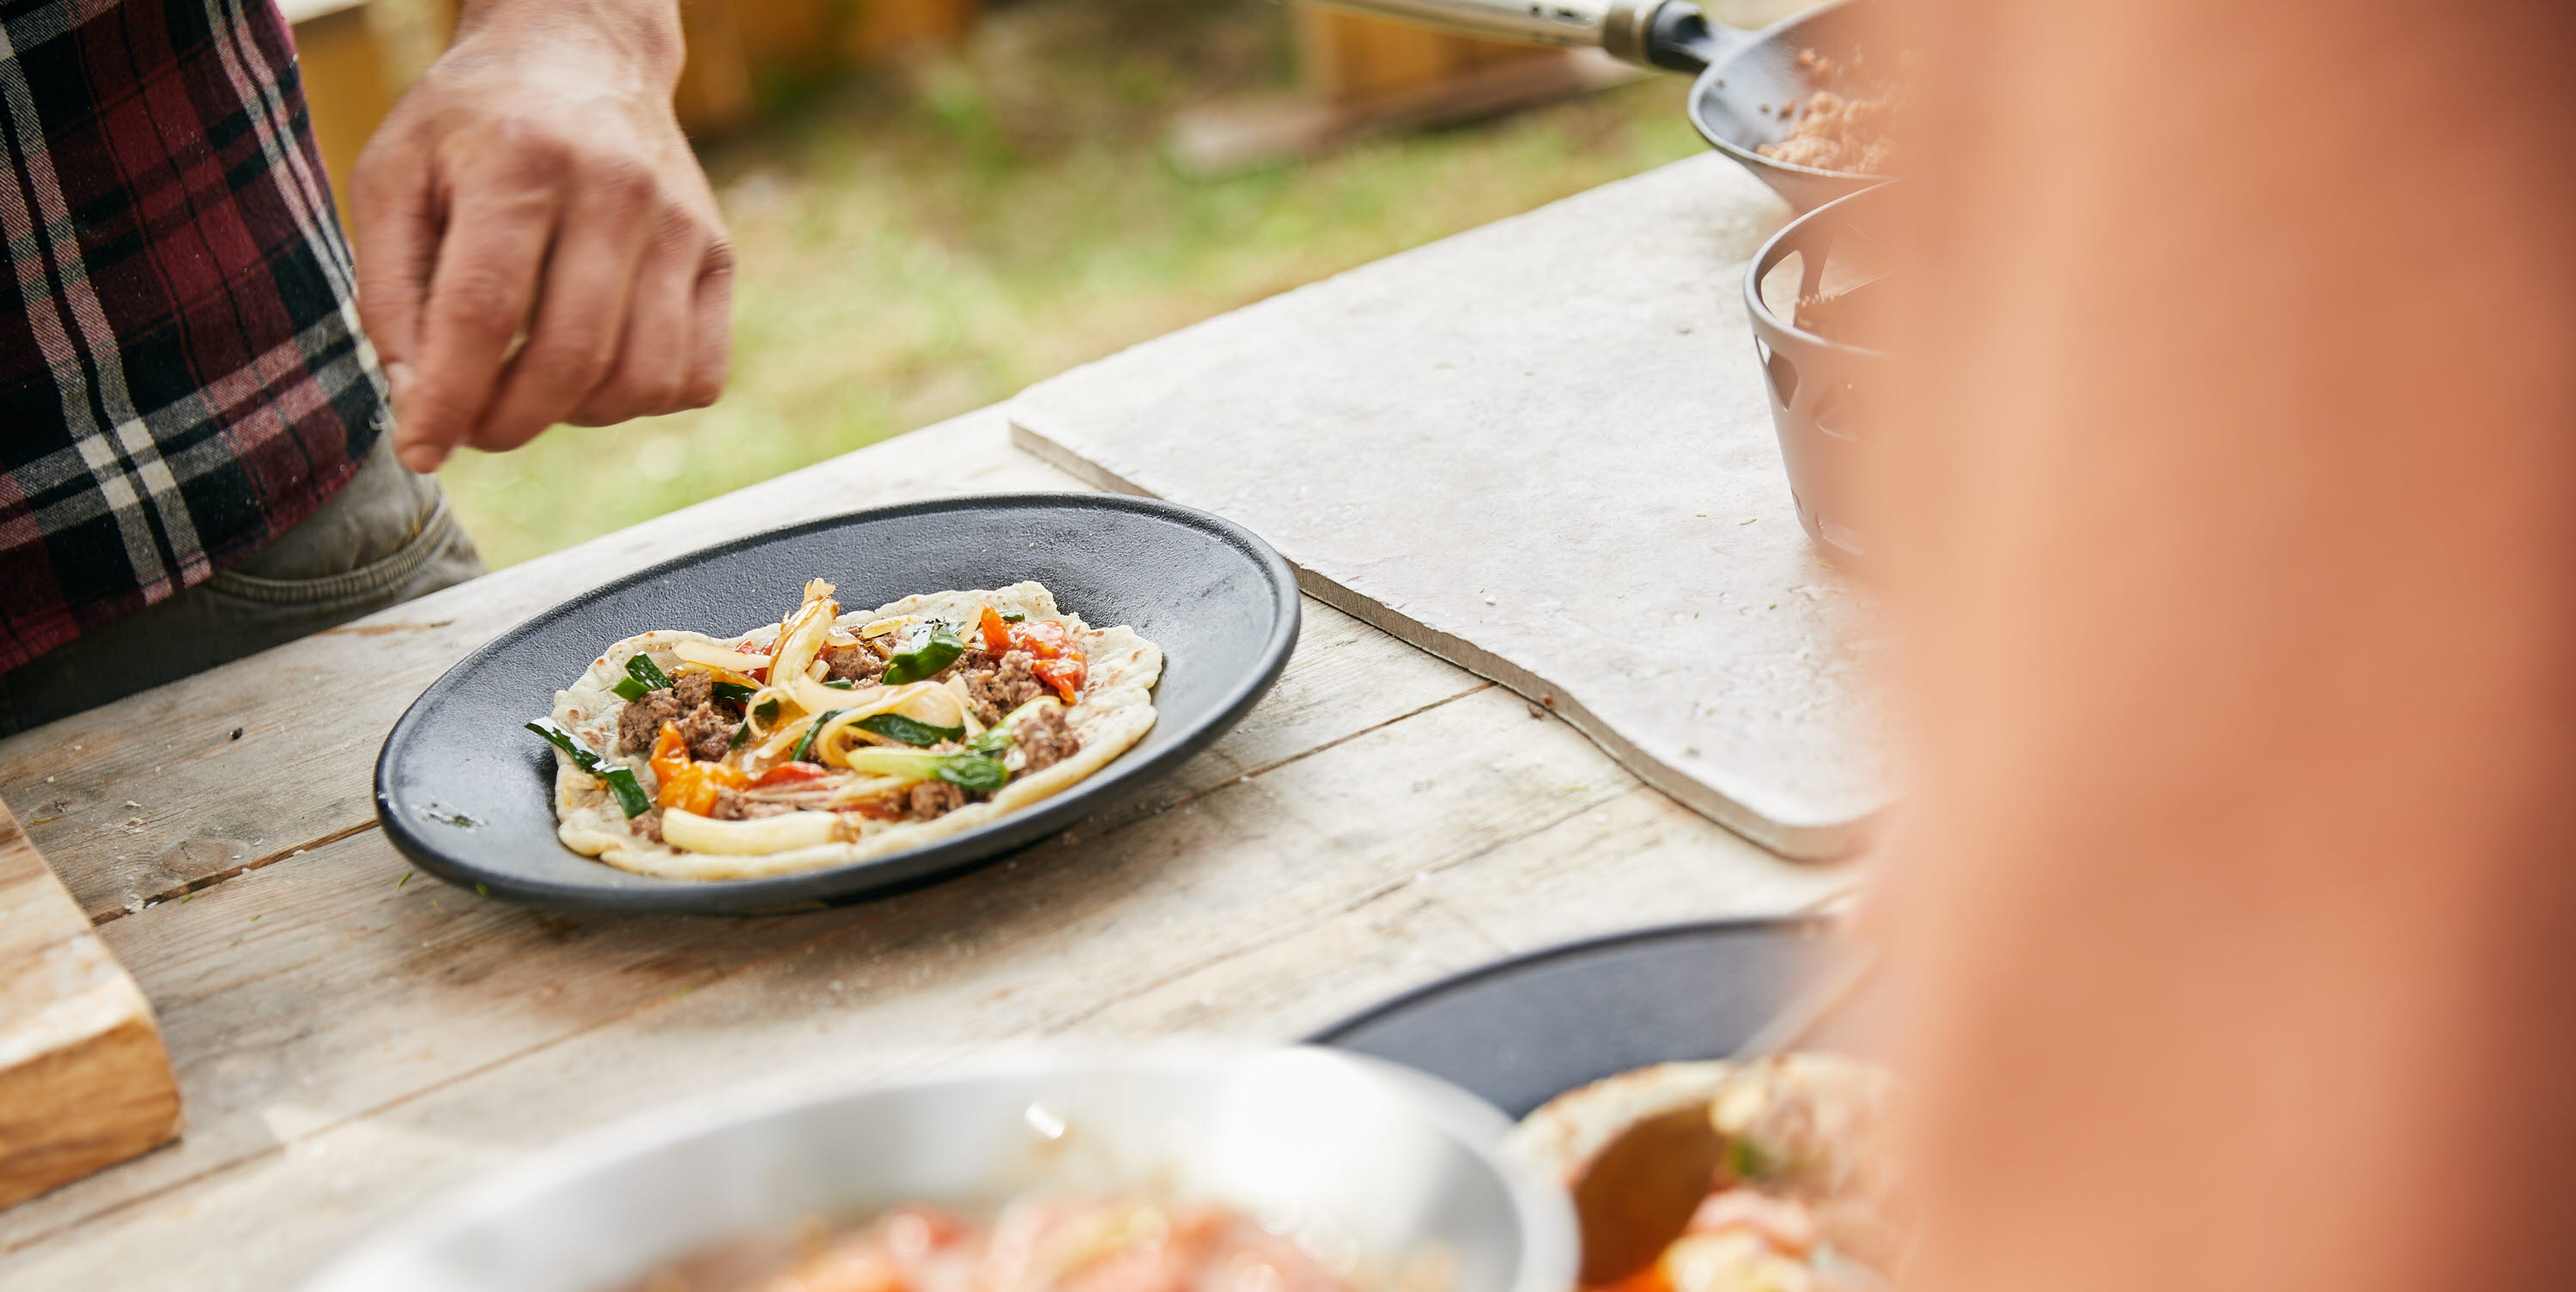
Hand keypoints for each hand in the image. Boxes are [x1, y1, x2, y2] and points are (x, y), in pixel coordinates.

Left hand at [350, 0, 732, 473]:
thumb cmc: (471, 126)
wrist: (581, 55)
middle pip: (569, 357)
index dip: (448, 400)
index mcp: (518, 158)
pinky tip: (598, 370)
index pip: (482, 310)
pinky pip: (697, 376)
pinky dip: (643, 399)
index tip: (420, 451)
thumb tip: (420, 405)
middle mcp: (614, 188)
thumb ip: (390, 292)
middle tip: (471, 427)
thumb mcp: (394, 179)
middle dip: (507, 422)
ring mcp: (680, 224)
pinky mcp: (719, 254)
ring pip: (641, 379)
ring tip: (534, 387)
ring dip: (576, 415)